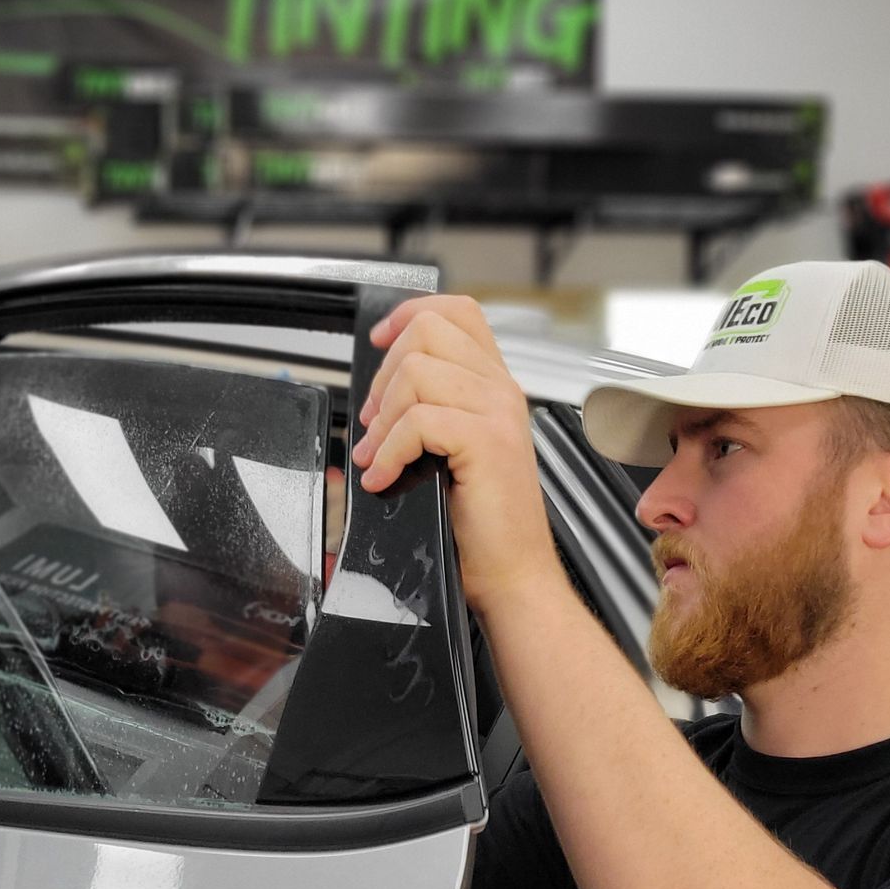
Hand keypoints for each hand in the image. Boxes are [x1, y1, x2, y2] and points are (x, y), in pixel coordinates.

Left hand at [353, 295, 564, 617]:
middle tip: (374, 422)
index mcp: (496, 387)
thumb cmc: (485, 528)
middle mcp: (501, 391)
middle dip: (384, 373)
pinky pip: (417, 421)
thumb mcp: (456, 456)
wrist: (515, 575)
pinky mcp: (486, 441)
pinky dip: (389, 451)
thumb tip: (382, 398)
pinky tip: (386, 477)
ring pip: (416, 372)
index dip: (410, 315)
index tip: (381, 341)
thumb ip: (433, 416)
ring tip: (377, 456)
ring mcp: (497, 413)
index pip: (457, 313)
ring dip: (382, 419)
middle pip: (429, 331)